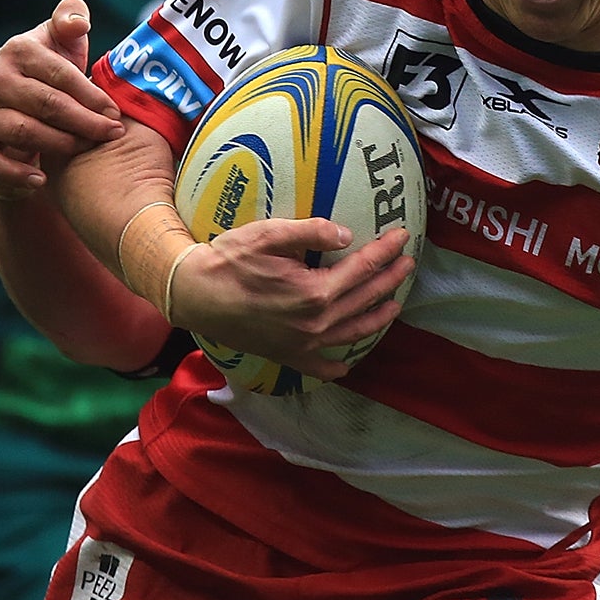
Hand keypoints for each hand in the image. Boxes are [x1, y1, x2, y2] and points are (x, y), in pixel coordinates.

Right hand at [0, 0, 123, 196]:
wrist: (15, 120)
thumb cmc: (50, 79)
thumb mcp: (61, 46)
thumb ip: (70, 22)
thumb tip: (78, 22)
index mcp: (17, 50)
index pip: (59, 73)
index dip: (90, 94)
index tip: (116, 112)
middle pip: (45, 102)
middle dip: (84, 120)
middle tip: (112, 133)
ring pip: (23, 131)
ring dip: (60, 144)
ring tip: (86, 150)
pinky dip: (15, 172)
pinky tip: (42, 180)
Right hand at [169, 219, 417, 380]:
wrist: (193, 295)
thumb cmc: (228, 260)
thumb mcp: (270, 234)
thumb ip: (312, 232)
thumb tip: (347, 236)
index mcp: (315, 293)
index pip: (363, 269)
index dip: (385, 250)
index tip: (402, 235)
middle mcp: (316, 324)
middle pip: (365, 300)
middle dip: (390, 279)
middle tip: (407, 262)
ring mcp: (304, 345)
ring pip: (353, 334)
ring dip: (378, 318)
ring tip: (393, 304)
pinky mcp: (288, 356)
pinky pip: (321, 367)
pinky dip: (338, 366)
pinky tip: (348, 363)